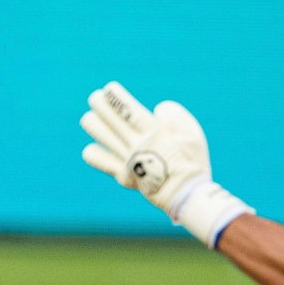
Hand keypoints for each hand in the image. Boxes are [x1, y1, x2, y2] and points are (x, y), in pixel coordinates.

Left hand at [80, 82, 251, 245]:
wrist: (187, 196)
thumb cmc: (193, 163)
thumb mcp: (194, 135)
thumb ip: (175, 117)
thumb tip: (157, 111)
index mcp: (154, 133)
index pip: (128, 110)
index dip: (116, 97)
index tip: (108, 88)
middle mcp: (137, 145)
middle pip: (110, 120)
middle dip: (99, 105)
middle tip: (95, 98)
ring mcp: (127, 161)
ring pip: (101, 137)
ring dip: (93, 125)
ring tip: (90, 118)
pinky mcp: (123, 176)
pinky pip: (101, 162)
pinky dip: (93, 153)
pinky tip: (94, 147)